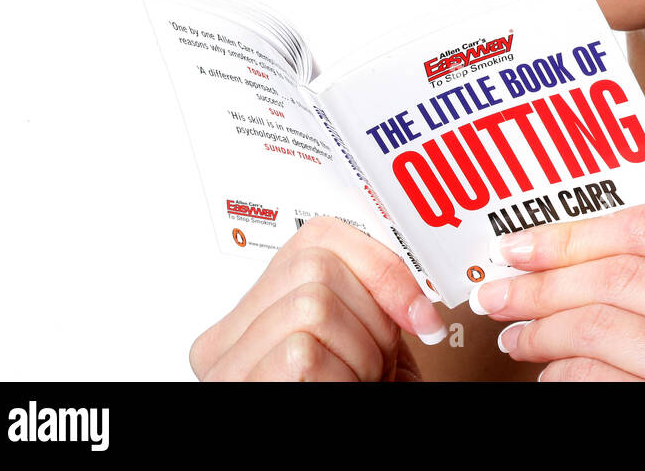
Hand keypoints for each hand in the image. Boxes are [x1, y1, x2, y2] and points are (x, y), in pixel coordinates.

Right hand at [190, 216, 446, 380]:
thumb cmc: (355, 406)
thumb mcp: (366, 355)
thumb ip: (371, 305)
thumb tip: (416, 264)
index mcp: (254, 319)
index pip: (317, 238)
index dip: (381, 265)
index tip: (419, 313)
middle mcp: (226, 341)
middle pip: (316, 268)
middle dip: (372, 317)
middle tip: (376, 367)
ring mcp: (226, 368)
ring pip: (312, 306)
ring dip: (360, 353)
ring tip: (356, 386)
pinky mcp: (240, 387)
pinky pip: (303, 352)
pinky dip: (342, 378)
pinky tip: (340, 396)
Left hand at [468, 203, 644, 380]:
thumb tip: (557, 247)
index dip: (576, 233)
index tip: (522, 245)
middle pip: (622, 277)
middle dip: (546, 283)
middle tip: (499, 292)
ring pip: (605, 327)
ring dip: (544, 330)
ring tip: (516, 338)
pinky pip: (602, 381)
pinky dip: (564, 374)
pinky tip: (551, 375)